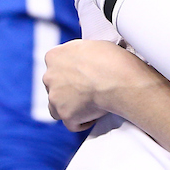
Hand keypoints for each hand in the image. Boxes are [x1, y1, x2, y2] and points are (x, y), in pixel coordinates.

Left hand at [44, 39, 159, 130]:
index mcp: (54, 56)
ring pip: (57, 107)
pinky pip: (72, 123)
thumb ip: (81, 54)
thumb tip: (85, 61)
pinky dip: (82, 122)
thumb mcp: (94, 45)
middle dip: (68, 90)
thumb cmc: (113, 60)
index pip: (56, 66)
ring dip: (70, 107)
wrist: (119, 80)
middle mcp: (49, 76)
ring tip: (90, 105)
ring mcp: (55, 98)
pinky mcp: (66, 115)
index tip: (83, 75)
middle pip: (54, 87)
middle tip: (88, 90)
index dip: (70, 72)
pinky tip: (94, 115)